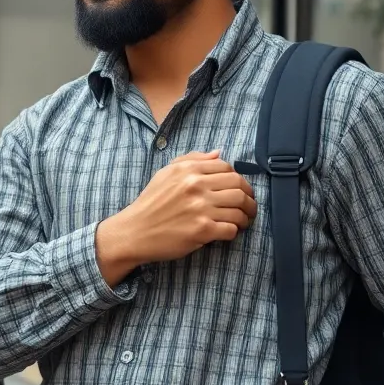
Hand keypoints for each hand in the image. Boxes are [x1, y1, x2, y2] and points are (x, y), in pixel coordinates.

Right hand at [98, 149, 256, 279]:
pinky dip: (234, 231)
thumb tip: (219, 153)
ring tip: (242, 221)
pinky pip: (231, 229)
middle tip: (248, 207)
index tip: (239, 189)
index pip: (227, 168)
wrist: (134, 231)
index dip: (238, 179)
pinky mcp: (202, 230)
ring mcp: (200, 208)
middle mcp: (195, 186)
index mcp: (187, 170)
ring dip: (245, 217)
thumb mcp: (165, 174)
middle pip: (239, 187)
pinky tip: (227, 232)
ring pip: (239, 209)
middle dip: (249, 198)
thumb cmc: (150, 203)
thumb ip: (191, 160)